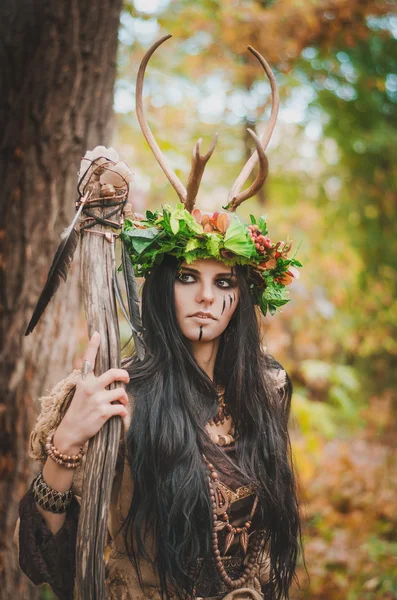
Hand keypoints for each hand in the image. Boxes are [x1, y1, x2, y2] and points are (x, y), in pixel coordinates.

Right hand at [54, 331, 129, 453]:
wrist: (71, 432)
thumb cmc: (79, 410)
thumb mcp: (81, 392)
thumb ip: (92, 382)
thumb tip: (110, 375)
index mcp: (84, 380)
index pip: (89, 360)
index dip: (93, 345)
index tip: (98, 333)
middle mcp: (90, 387)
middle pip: (114, 373)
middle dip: (125, 375)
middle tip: (126, 379)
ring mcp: (97, 400)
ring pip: (121, 392)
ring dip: (124, 399)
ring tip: (121, 403)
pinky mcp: (103, 412)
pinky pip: (121, 409)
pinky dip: (123, 412)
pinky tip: (119, 415)